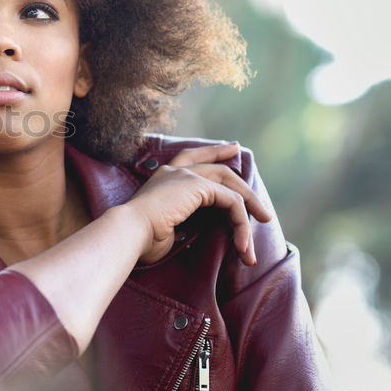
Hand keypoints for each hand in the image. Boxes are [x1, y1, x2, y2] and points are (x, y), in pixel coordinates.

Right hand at [124, 142, 271, 265]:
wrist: (129, 230)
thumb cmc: (138, 236)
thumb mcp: (163, 223)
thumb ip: (179, 217)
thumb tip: (193, 230)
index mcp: (161, 178)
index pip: (189, 157)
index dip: (212, 152)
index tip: (232, 148)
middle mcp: (173, 172)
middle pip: (216, 167)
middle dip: (242, 182)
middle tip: (260, 199)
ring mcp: (185, 176)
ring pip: (230, 186)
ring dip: (249, 208)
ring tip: (260, 230)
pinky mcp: (198, 186)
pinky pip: (231, 201)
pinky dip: (241, 222)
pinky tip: (243, 242)